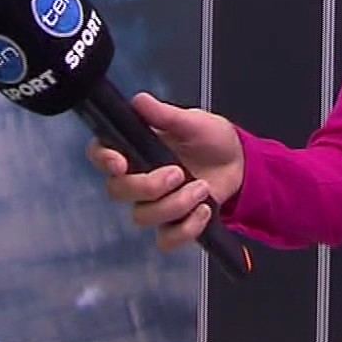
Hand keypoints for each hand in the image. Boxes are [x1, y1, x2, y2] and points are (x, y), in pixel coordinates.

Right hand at [86, 92, 244, 251]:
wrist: (241, 163)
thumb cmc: (211, 138)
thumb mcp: (193, 121)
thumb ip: (166, 115)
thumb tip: (139, 101)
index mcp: (135, 148)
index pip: (101, 153)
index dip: (103, 159)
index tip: (120, 163)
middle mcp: (138, 177)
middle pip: (117, 191)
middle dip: (146, 186)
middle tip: (178, 173)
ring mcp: (155, 204)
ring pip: (142, 217)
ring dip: (174, 205)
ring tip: (202, 188)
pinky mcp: (173, 224)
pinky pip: (166, 240)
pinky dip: (186, 229)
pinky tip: (205, 211)